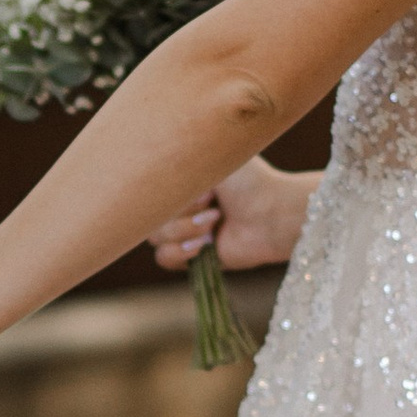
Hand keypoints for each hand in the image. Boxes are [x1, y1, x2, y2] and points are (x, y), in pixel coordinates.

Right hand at [150, 158, 317, 277]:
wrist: (273, 212)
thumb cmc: (248, 180)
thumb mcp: (209, 159)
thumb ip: (174, 159)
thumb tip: (144, 164)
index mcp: (182, 179)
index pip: (146, 189)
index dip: (166, 189)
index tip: (200, 184)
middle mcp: (181, 204)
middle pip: (147, 214)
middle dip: (180, 210)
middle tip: (213, 203)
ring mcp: (185, 231)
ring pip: (155, 237)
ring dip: (184, 229)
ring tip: (216, 221)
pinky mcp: (194, 257)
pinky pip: (164, 257)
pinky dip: (181, 250)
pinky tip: (206, 244)